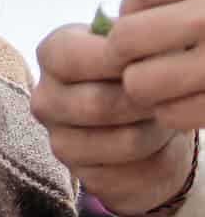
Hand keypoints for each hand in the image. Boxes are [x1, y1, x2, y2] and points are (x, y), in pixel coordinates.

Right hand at [32, 0, 204, 216]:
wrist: (153, 122)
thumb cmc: (144, 72)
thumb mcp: (137, 46)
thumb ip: (132, 40)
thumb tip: (144, 40)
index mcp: (53, 53)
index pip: (72, 57)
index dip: (120, 60)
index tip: (156, 59)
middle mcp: (45, 97)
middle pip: (96, 104)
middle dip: (146, 102)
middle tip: (171, 95)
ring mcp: (58, 139)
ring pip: (118, 142)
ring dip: (156, 132)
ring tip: (169, 119)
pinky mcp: (80, 175)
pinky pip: (125, 175)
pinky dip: (155, 162)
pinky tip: (160, 147)